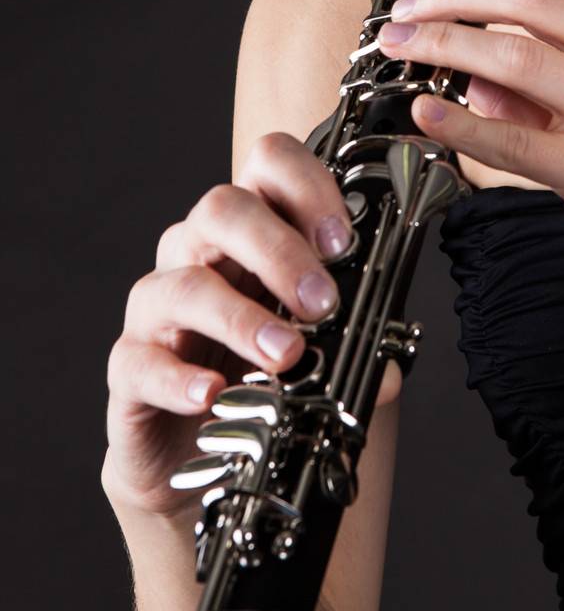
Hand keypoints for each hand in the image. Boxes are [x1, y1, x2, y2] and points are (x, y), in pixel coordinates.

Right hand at [102, 132, 400, 520]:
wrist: (197, 447)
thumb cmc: (259, 370)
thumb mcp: (316, 347)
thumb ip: (352, 343)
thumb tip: (388, 372)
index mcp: (251, 228)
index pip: (267, 162)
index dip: (305, 185)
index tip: (343, 240)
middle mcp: (197, 251)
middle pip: (222, 208)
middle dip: (278, 249)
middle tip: (321, 301)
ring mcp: (157, 307)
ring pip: (185, 284)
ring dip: (241, 318)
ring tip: (285, 355)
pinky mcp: (129, 365)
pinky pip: (140, 359)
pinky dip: (179, 377)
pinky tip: (213, 392)